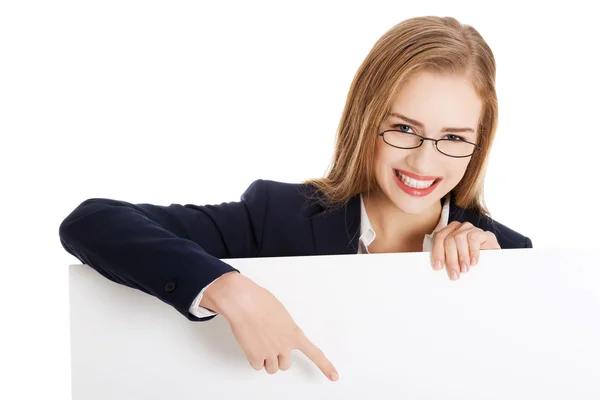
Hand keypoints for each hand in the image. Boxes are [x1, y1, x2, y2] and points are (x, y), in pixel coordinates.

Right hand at [201, 272, 337, 380]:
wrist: (243, 301)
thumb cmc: (259, 301)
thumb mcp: (280, 313)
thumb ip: (283, 328)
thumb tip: (278, 334)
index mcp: (294, 333)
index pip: (314, 353)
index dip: (325, 366)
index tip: (334, 376)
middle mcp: (284, 345)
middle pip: (285, 365)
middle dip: (277, 357)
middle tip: (269, 344)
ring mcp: (270, 352)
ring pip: (271, 368)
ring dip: (265, 360)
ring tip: (258, 342)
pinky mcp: (255, 356)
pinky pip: (256, 366)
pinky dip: (252, 358)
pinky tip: (250, 344)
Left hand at [430, 221, 499, 279]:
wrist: (493, 260)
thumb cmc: (470, 261)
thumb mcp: (456, 259)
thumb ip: (448, 259)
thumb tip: (438, 268)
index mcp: (448, 232)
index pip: (439, 238)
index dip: (437, 252)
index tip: (438, 267)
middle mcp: (458, 228)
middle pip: (449, 240)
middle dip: (450, 259)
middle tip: (454, 274)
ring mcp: (471, 229)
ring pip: (459, 238)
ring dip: (461, 256)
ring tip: (464, 269)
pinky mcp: (484, 233)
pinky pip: (474, 238)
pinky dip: (472, 252)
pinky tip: (474, 262)